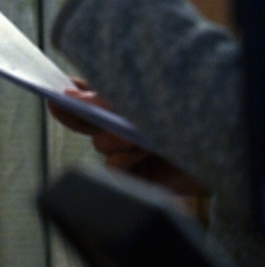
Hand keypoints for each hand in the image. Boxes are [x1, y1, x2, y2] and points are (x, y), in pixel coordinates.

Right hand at [49, 80, 207, 196]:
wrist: (216, 155)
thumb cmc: (180, 119)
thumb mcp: (139, 103)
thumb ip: (103, 100)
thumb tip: (67, 94)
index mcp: (119, 103)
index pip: (83, 94)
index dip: (65, 93)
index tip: (50, 91)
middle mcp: (118, 125)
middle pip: (83, 119)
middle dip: (81, 114)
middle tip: (77, 109)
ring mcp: (124, 150)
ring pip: (100, 143)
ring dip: (117, 139)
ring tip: (143, 138)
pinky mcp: (131, 174)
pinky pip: (111, 166)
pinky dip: (125, 160)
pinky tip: (145, 156)